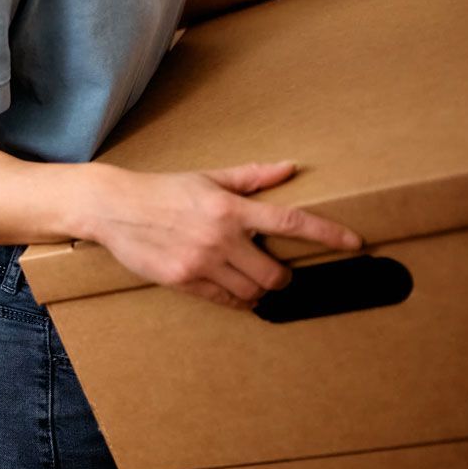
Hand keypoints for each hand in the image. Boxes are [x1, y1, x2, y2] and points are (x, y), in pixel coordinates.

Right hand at [85, 161, 361, 308]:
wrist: (113, 207)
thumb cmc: (161, 190)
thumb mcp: (207, 178)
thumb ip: (251, 177)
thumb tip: (289, 168)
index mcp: (231, 208)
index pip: (291, 223)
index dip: (328, 234)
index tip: (354, 243)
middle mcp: (221, 237)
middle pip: (275, 273)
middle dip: (283, 277)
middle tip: (279, 273)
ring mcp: (201, 262)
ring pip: (252, 292)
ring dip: (261, 291)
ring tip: (255, 283)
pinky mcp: (183, 280)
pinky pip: (224, 300)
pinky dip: (236, 300)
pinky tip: (233, 292)